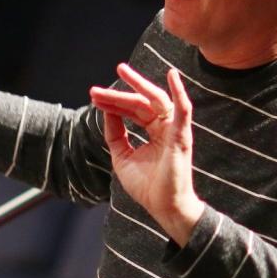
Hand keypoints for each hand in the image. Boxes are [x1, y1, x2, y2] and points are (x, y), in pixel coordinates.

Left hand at [90, 62, 204, 246]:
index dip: (112, 103)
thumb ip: (115, 134)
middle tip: (101, 83)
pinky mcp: (181, 136)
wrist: (163, 206)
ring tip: (123, 71)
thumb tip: (107, 111)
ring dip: (139, 84)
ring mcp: (173, 130)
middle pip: (140, 102)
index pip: (131, 110)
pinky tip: (173, 76)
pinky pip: (183, 109)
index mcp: (152, 132)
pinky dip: (180, 91)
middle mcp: (163, 127)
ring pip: (156, 100)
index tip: (93, 96)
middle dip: (119, 92)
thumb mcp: (122, 157)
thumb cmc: (147, 186)